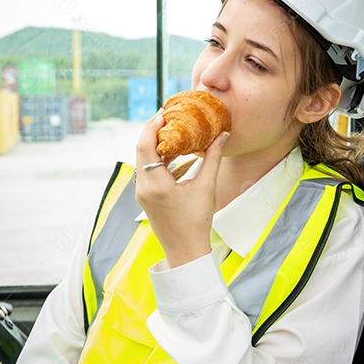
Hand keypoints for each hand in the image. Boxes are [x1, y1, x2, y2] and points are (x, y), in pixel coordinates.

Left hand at [135, 112, 229, 268]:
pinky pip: (147, 171)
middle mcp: (144, 187)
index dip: (153, 126)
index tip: (165, 112)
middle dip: (152, 130)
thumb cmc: (197, 222)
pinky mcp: (145, 197)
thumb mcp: (206, 188)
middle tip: (167, 116)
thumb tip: (222, 135)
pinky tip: (175, 154)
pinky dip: (158, 159)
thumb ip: (213, 158)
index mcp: (156, 184)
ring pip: (142, 159)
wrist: (185, 251)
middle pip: (141, 149)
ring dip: (154, 144)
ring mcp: (142, 193)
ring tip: (171, 130)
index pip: (146, 146)